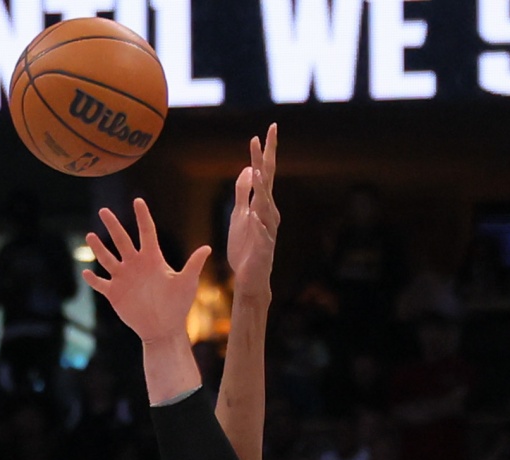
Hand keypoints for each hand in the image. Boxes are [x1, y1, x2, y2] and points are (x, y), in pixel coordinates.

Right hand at [83, 198, 208, 347]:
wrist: (164, 329)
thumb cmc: (178, 305)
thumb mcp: (187, 283)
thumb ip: (193, 265)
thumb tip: (207, 248)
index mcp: (153, 259)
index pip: (147, 233)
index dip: (143, 217)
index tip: (138, 201)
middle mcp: (135, 264)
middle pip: (122, 240)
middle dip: (113, 225)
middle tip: (104, 210)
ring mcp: (123, 278)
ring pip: (107, 258)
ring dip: (99, 248)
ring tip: (90, 236)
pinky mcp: (114, 293)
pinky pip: (100, 283)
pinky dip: (92, 279)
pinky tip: (86, 272)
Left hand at [226, 124, 279, 289]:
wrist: (250, 278)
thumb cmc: (246, 247)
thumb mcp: (240, 214)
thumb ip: (244, 192)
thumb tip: (251, 169)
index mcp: (262, 205)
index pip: (265, 174)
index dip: (264, 153)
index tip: (265, 131)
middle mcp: (269, 213)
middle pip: (268, 182)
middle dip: (267, 159)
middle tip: (268, 135)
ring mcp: (267, 230)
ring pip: (267, 206)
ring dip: (263, 189)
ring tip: (260, 171)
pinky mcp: (263, 249)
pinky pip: (263, 235)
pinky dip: (260, 225)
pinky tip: (256, 216)